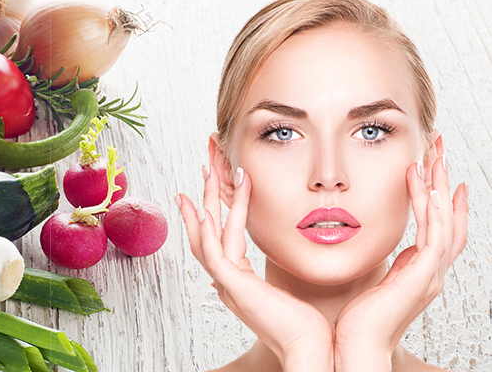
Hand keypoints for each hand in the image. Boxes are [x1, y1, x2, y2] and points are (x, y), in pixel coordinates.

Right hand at [176, 160, 332, 370]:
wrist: (311, 350)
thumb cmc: (307, 324)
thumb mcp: (287, 289)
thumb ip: (277, 271)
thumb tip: (277, 260)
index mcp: (238, 281)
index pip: (218, 238)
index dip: (214, 209)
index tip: (215, 183)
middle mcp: (227, 281)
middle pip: (205, 231)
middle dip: (205, 196)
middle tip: (206, 164)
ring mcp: (228, 285)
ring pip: (206, 236)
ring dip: (206, 201)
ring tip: (210, 170)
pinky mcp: (235, 288)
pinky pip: (214, 254)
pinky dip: (206, 230)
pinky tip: (204, 208)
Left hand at [334, 138, 468, 370]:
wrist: (353, 348)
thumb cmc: (355, 320)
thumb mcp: (373, 282)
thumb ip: (383, 264)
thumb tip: (382, 248)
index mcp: (418, 272)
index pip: (439, 228)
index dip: (443, 199)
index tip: (439, 172)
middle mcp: (430, 272)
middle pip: (449, 218)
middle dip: (446, 181)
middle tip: (442, 149)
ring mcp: (429, 275)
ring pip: (445, 220)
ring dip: (441, 185)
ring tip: (435, 155)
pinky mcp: (421, 277)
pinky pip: (431, 233)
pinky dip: (430, 206)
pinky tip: (422, 182)